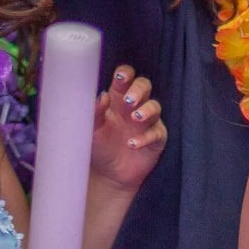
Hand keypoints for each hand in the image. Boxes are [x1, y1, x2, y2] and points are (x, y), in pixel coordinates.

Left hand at [89, 66, 165, 190]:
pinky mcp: (156, 138)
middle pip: (144, 86)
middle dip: (138, 90)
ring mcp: (147, 121)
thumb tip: (102, 96)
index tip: (120, 77)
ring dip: (146, 110)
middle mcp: (134, 106)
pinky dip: (145, 137)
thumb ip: (95, 112)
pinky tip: (132, 144)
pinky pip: (157, 133)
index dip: (125, 74)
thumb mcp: (92, 130)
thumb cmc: (101, 146)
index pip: (125, 78)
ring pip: (155, 106)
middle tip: (129, 100)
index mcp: (118, 98)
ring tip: (135, 118)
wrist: (109, 174)